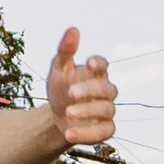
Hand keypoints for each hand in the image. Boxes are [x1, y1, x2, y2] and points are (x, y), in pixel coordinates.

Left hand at [44, 28, 116, 147]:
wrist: (56, 118)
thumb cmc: (61, 89)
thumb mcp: (58, 70)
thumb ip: (66, 51)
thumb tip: (73, 29)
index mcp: (95, 74)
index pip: (103, 65)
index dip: (98, 64)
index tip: (88, 63)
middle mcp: (105, 92)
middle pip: (107, 89)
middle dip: (90, 90)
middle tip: (71, 93)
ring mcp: (107, 111)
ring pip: (107, 110)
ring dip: (88, 111)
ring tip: (68, 113)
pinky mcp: (104, 130)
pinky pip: (104, 132)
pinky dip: (87, 134)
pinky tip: (69, 133)